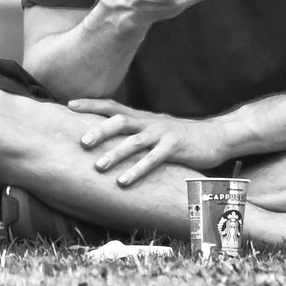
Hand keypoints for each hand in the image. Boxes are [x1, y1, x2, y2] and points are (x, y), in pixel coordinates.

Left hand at [68, 98, 231, 186]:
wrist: (217, 136)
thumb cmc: (182, 136)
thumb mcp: (156, 128)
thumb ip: (136, 131)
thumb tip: (110, 138)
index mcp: (143, 117)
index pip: (112, 106)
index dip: (91, 104)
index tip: (69, 104)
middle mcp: (150, 122)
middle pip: (120, 121)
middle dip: (99, 130)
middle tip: (81, 142)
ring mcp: (163, 134)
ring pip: (135, 141)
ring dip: (115, 153)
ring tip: (98, 166)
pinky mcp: (176, 147)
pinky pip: (153, 160)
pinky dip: (137, 170)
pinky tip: (124, 182)